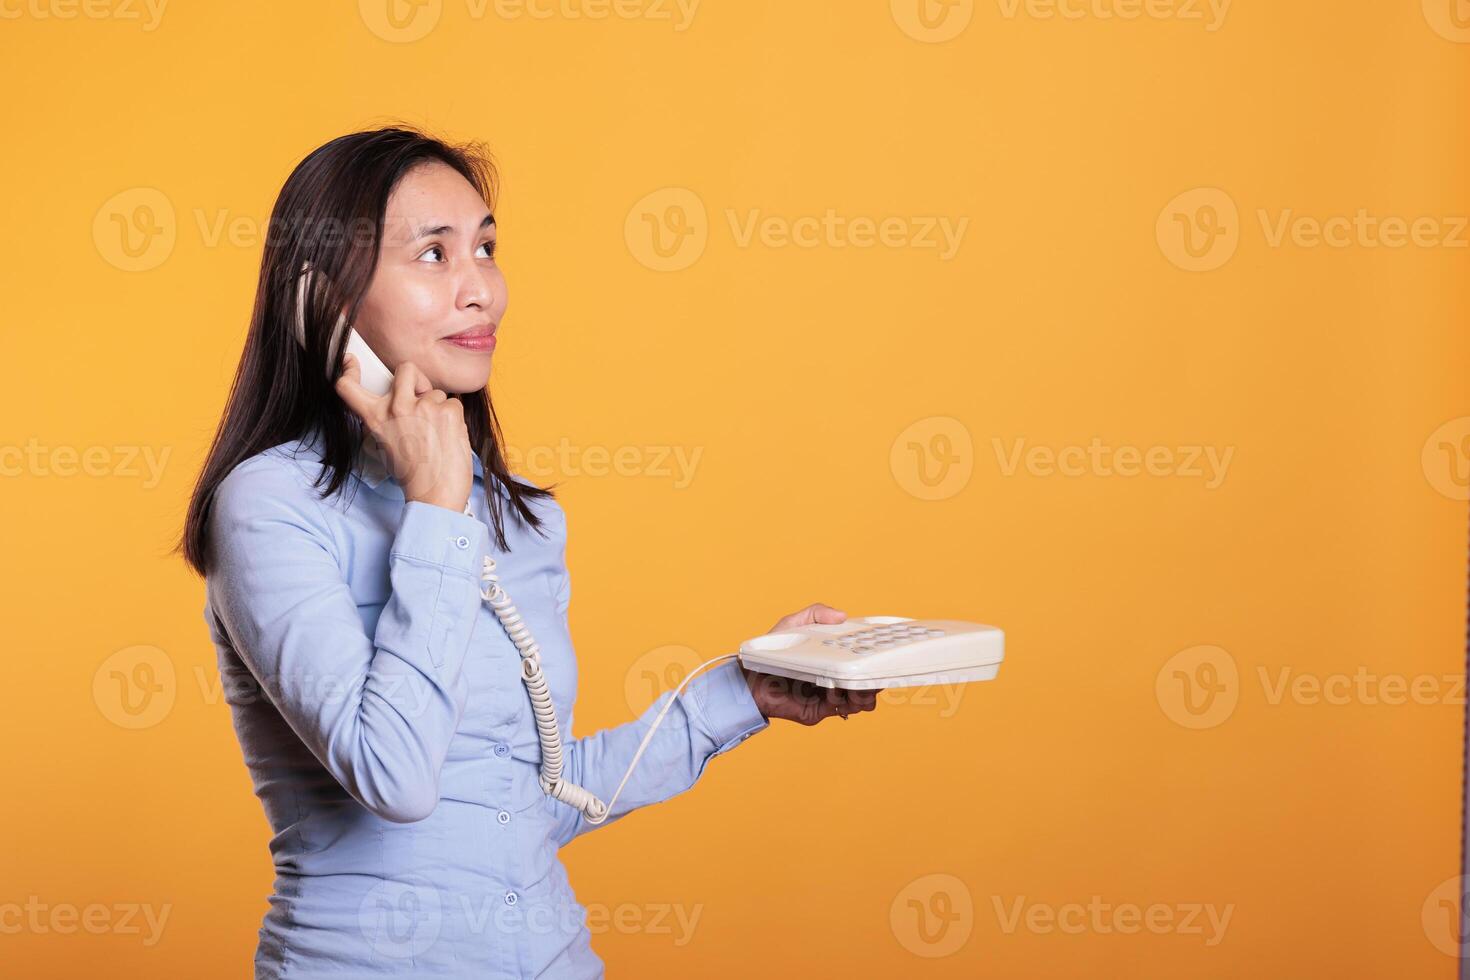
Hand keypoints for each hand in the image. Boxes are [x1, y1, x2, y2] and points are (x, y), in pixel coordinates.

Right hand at [335, 354, 471, 512]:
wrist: (435, 494)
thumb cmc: (413, 475)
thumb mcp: (387, 445)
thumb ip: (389, 419)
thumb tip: (402, 401)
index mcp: (376, 418)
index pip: (348, 388)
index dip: (348, 370)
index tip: (351, 361)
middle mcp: (396, 408)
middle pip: (406, 369)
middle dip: (416, 378)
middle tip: (421, 397)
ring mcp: (423, 406)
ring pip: (436, 393)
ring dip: (439, 409)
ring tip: (437, 435)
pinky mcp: (448, 411)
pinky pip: (453, 404)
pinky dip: (454, 419)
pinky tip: (449, 438)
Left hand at [739, 603, 880, 724]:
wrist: (749, 681)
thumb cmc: (769, 652)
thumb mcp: (792, 624)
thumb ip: (816, 613)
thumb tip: (842, 615)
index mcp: (834, 657)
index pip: (862, 659)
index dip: (876, 657)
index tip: (885, 652)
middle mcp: (836, 677)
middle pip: (870, 682)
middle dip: (877, 678)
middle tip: (876, 672)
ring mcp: (831, 695)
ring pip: (864, 700)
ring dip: (866, 692)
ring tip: (857, 683)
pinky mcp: (822, 710)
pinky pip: (845, 708)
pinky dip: (847, 700)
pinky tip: (836, 689)